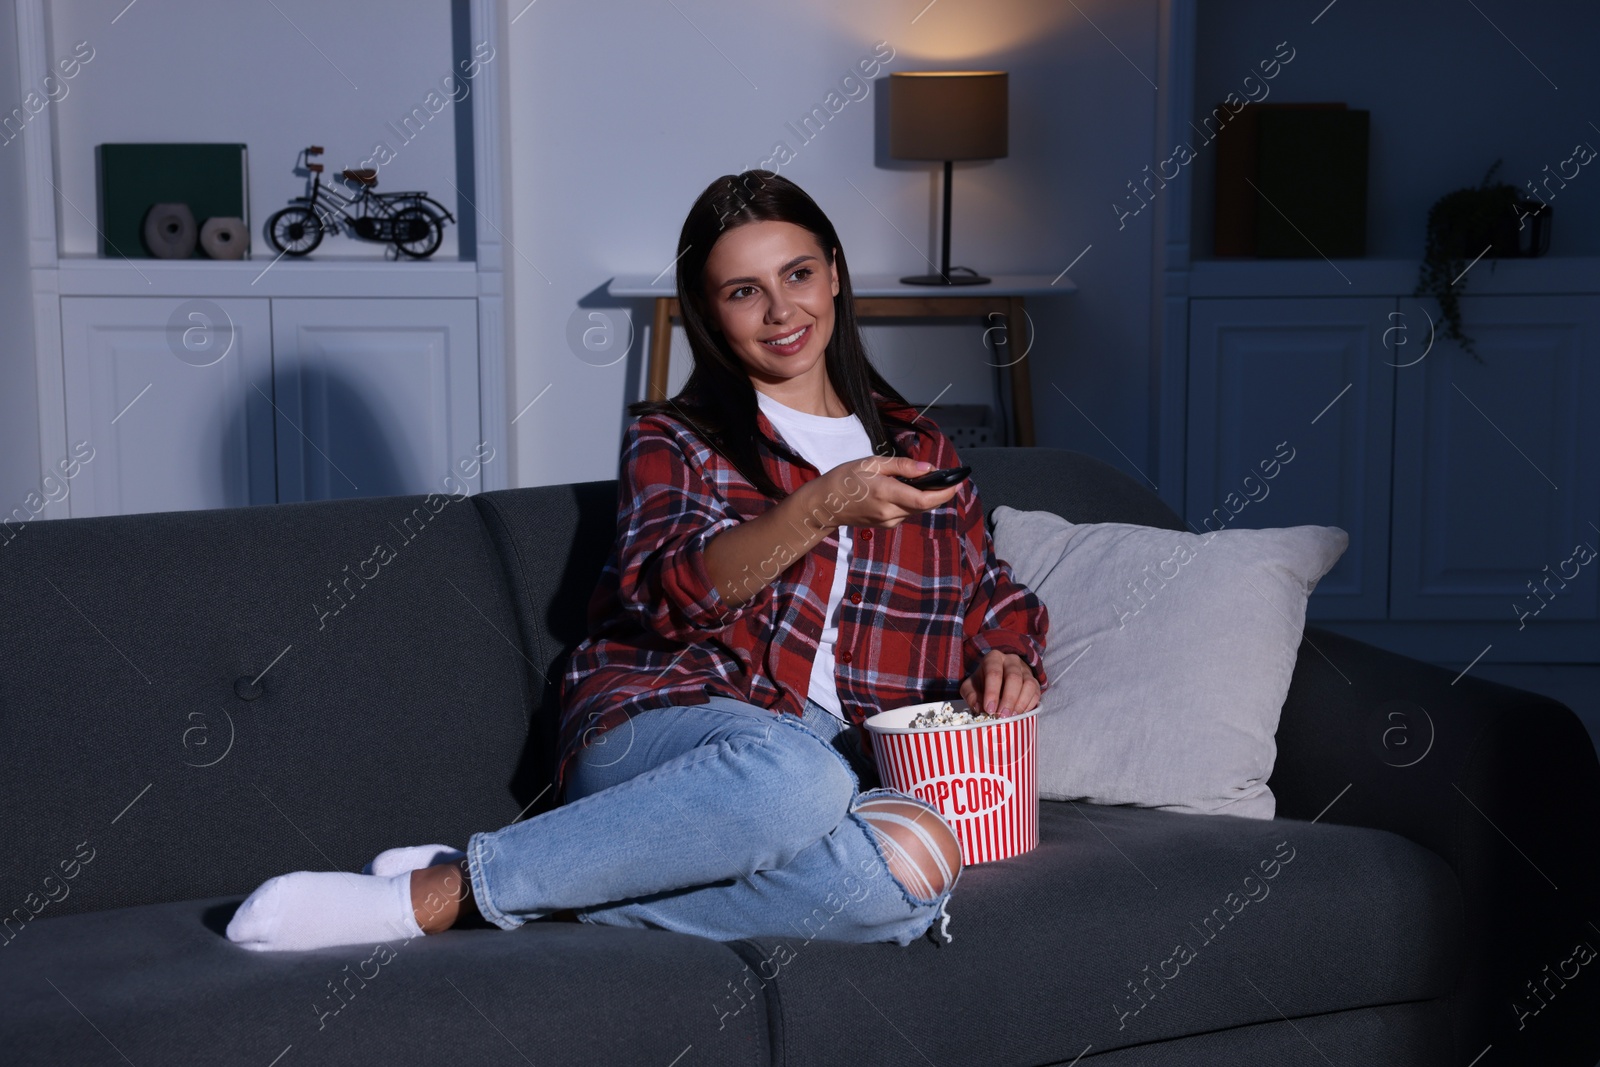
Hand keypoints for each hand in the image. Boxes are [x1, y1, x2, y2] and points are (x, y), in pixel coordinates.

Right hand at [809, 455, 960, 529]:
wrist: (825, 504)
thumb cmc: (845, 478)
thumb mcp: (872, 463)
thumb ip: (902, 466)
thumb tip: (928, 468)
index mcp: (885, 493)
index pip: (924, 499)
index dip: (944, 493)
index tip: (957, 482)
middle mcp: (889, 512)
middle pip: (925, 506)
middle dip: (940, 493)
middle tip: (950, 479)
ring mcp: (887, 521)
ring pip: (917, 510)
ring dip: (927, 497)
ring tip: (931, 481)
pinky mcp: (886, 524)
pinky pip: (907, 513)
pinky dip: (914, 502)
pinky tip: (910, 490)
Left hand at [960, 650, 1040, 717]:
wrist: (997, 677)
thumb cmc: (982, 682)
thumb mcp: (971, 687)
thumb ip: (971, 696)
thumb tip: (979, 708)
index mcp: (993, 658)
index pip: (994, 673)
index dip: (992, 692)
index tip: (989, 709)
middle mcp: (1012, 661)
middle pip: (1014, 678)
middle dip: (1008, 699)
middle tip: (1002, 715)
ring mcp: (1025, 670)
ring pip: (1028, 685)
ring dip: (1020, 703)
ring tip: (1012, 716)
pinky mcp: (1034, 682)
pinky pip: (1036, 693)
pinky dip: (1029, 705)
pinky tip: (1020, 714)